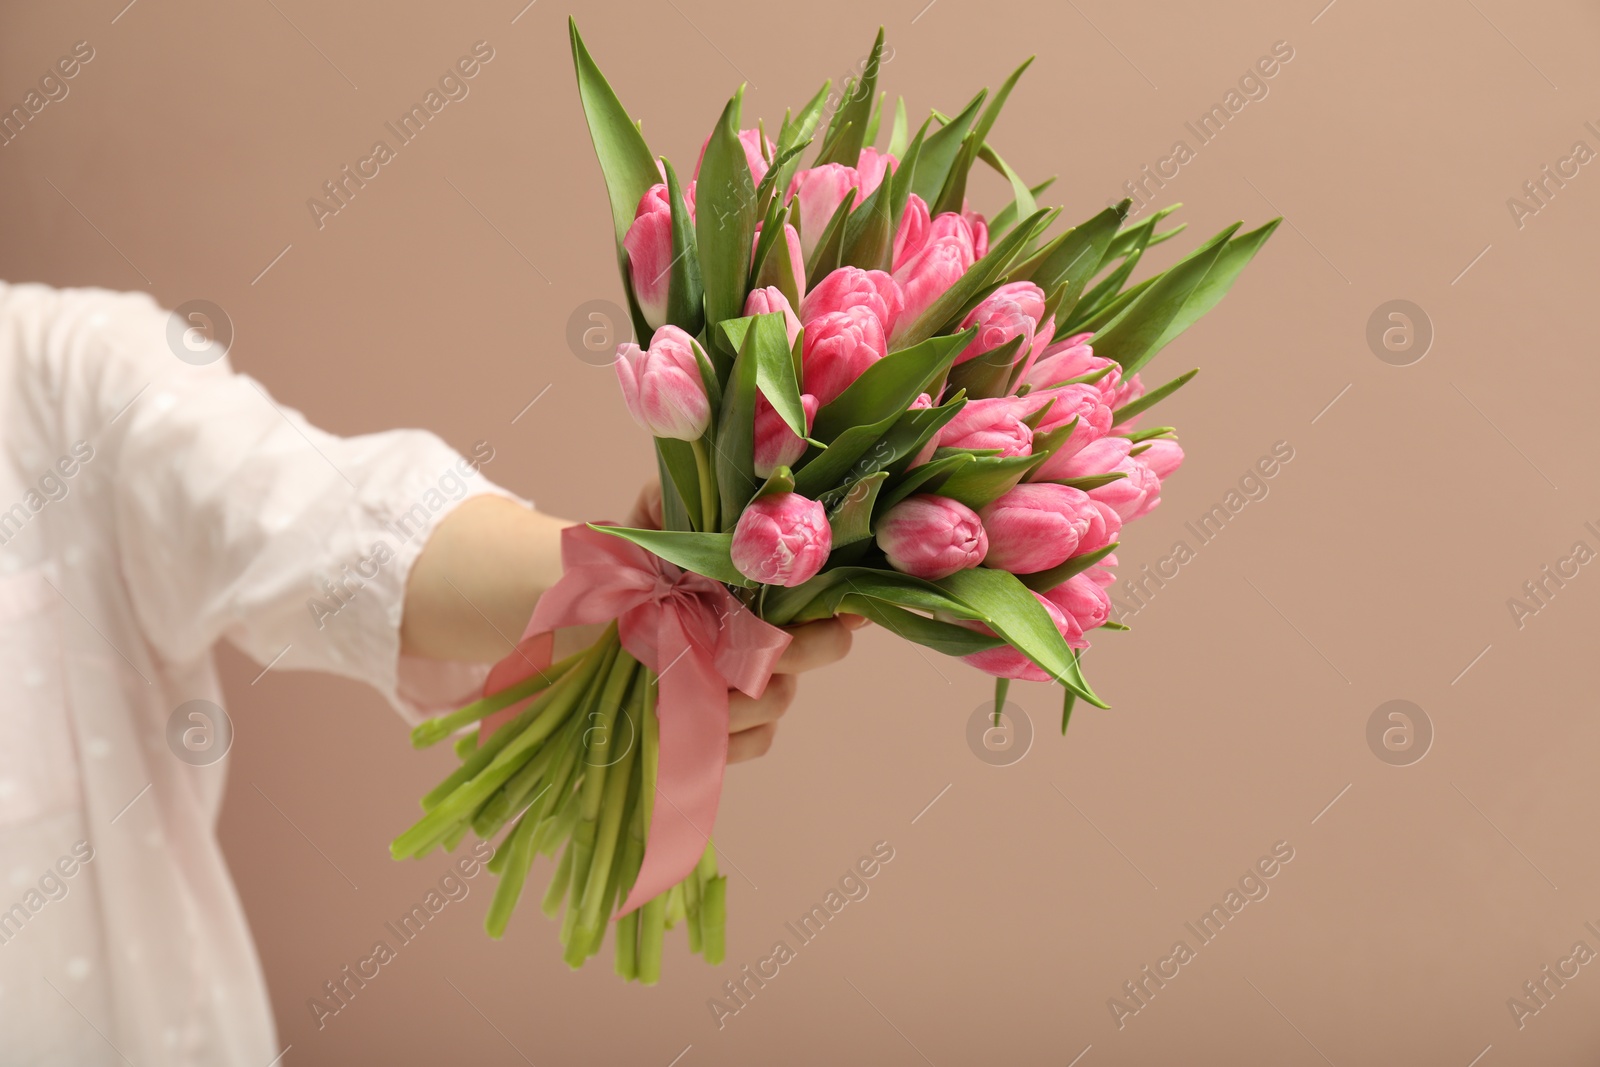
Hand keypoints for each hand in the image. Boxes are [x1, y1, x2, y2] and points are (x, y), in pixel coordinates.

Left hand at [628, 480, 864, 762]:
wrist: (589, 624)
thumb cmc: (632, 570)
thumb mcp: (648, 524)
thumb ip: (677, 502)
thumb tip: (707, 479)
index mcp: (770, 580)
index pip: (834, 584)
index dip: (846, 592)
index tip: (835, 600)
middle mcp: (777, 630)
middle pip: (828, 644)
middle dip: (799, 649)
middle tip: (749, 646)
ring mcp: (761, 682)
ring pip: (780, 697)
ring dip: (739, 699)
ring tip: (680, 692)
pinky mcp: (735, 728)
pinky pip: (755, 740)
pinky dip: (724, 740)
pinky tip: (679, 729)